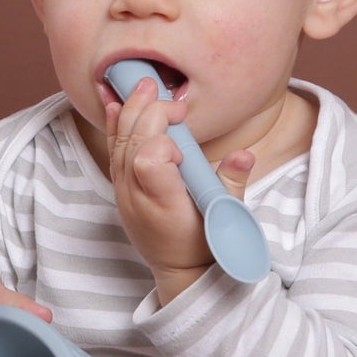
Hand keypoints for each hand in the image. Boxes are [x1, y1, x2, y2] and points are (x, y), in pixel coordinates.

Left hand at [106, 79, 254, 302]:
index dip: (161, 141)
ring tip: (143, 86)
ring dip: (130, 112)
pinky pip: (112, 153)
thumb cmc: (206, 243)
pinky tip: (117, 105)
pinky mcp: (119, 190)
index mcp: (166, 206)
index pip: (148, 162)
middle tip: (166, 95)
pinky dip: (115, 127)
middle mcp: (138, 200)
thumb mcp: (226, 217)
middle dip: (147, 112)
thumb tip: (244, 155)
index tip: (182, 141)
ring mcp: (124, 195)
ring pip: (119, 146)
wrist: (179, 270)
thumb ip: (232, 184)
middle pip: (132, 145)